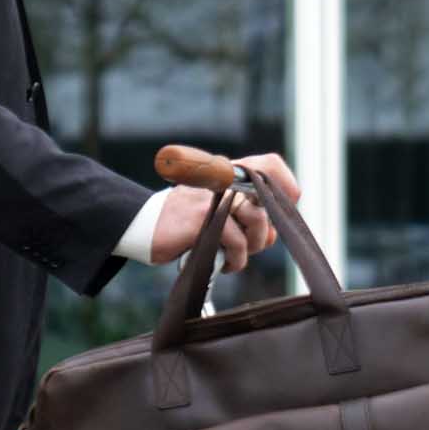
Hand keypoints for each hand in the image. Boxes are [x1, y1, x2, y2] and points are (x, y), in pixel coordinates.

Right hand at [128, 155, 298, 274]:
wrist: (142, 225)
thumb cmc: (183, 222)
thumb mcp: (217, 212)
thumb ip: (245, 217)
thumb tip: (273, 234)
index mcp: (226, 173)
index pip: (268, 165)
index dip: (286, 185)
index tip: (286, 207)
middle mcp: (222, 179)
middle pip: (268, 203)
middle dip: (263, 234)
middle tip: (246, 246)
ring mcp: (212, 197)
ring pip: (257, 222)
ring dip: (251, 247)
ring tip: (233, 256)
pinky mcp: (202, 218)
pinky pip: (236, 242)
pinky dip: (235, 260)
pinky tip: (222, 263)